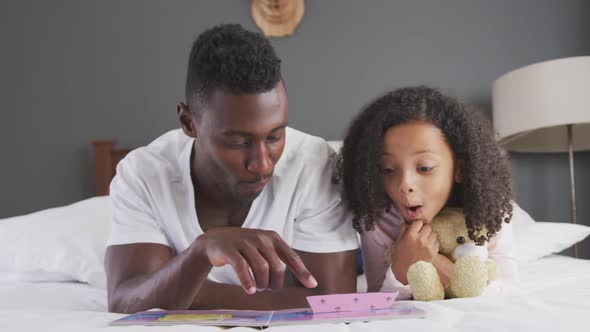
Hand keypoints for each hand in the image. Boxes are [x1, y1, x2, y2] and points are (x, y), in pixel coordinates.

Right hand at [192, 227, 316, 294]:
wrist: (214, 240)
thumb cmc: (244, 247)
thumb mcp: (263, 248)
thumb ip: (278, 259)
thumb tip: (300, 277)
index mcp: (273, 238)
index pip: (292, 257)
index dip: (302, 272)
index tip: (312, 285)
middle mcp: (261, 238)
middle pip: (277, 267)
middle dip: (275, 282)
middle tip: (268, 288)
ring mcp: (245, 242)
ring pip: (261, 268)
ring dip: (262, 283)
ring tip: (258, 289)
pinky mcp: (230, 249)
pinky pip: (242, 267)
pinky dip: (247, 281)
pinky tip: (250, 290)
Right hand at [391, 221, 438, 283]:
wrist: (406, 271)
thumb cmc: (401, 256)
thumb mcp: (399, 242)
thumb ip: (403, 231)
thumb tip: (408, 224)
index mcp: (410, 236)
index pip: (419, 222)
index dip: (417, 225)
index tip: (416, 228)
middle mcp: (420, 240)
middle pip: (428, 227)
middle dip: (424, 229)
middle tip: (421, 234)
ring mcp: (428, 246)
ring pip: (434, 234)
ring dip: (430, 236)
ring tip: (425, 241)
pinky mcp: (433, 253)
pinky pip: (437, 242)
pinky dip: (433, 243)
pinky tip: (428, 247)